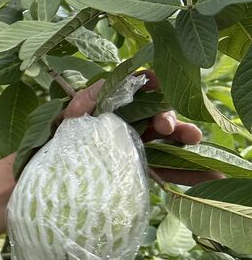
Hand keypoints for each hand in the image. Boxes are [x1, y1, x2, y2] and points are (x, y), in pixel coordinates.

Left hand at [59, 70, 220, 185]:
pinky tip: (207, 176)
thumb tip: (103, 83)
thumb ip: (84, 103)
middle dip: (171, 120)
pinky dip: (187, 172)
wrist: (52, 176)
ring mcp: (138, 146)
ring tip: (198, 145)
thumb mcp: (67, 121)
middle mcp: (132, 123)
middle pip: (160, 116)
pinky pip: (167, 169)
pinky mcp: (140, 167)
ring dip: (186, 142)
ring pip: (170, 141)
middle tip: (167, 128)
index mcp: (116, 106)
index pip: (141, 90)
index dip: (154, 84)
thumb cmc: (57, 143)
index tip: (159, 84)